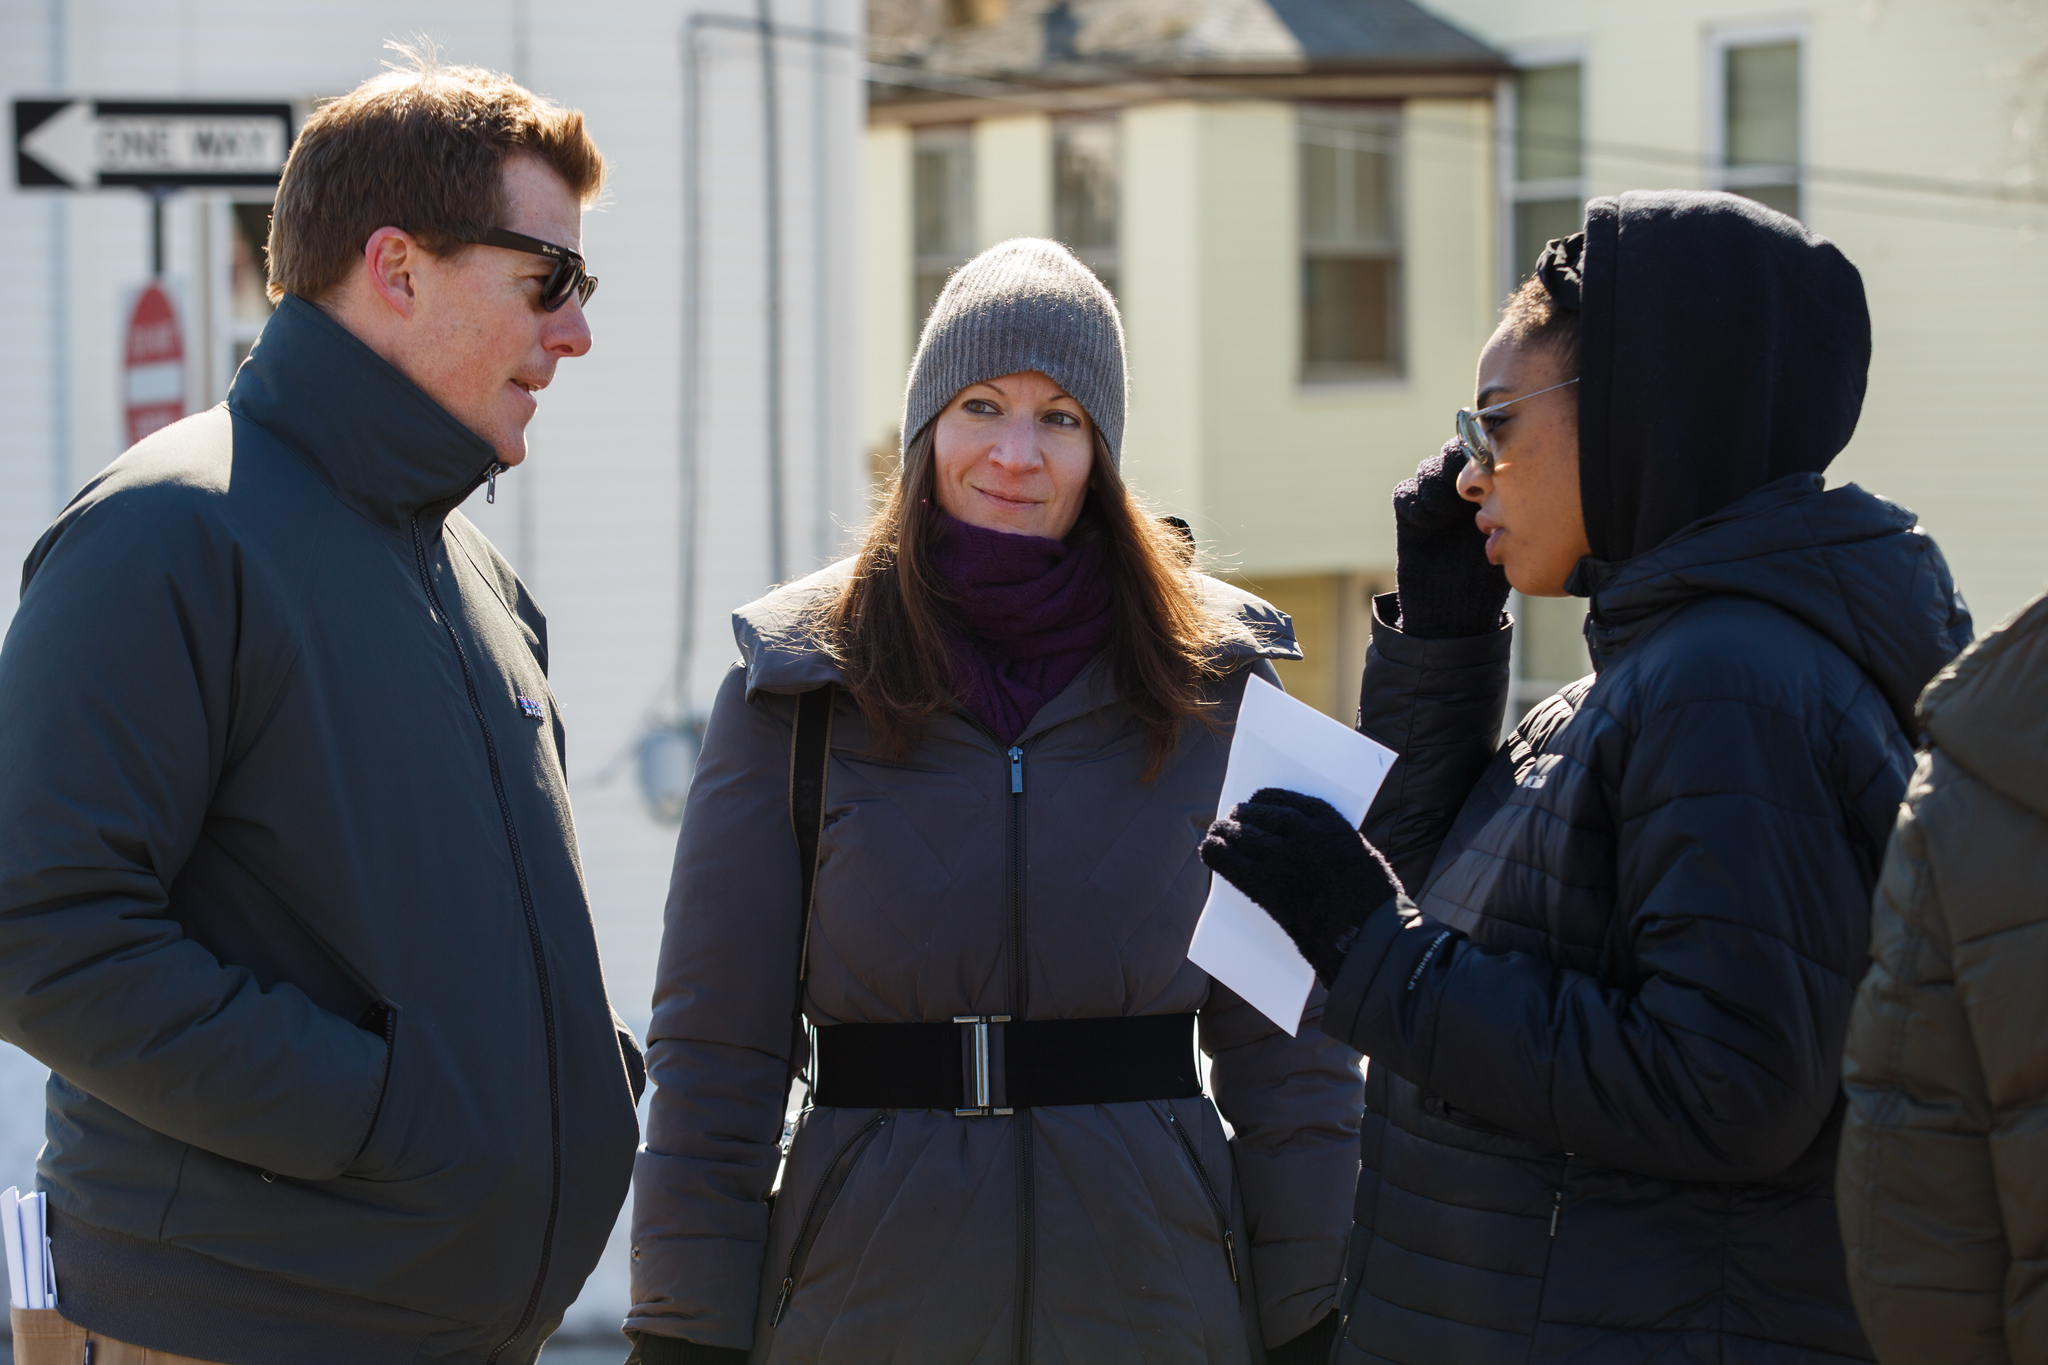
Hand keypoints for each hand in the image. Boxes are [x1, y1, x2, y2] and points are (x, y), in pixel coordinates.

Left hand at [1199, 789, 1404, 983]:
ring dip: (1224, 832)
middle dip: (1240, 816)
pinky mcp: (1268, 887)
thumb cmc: (1370, 900)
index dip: (1264, 800)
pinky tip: (1209, 851)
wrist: (1368, 934)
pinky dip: (1217, 854)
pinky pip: (1232, 864)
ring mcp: (1283, 859)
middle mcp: (1301, 834)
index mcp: (1327, 822)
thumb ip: (1330, 845)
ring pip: (1242, 836)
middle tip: (1229, 820)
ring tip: (1215, 833)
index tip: (1254, 801)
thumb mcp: (1358, 855)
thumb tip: (1303, 847)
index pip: (1285, 799)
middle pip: (1258, 815)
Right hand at [1393, 441, 1509, 638]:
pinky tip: (1425, 522)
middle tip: (1462, 485)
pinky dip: (1413, 501)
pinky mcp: (1410, 519)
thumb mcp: (1505, 545)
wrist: (1449, 616)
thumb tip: (1505, 478)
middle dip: (1455, 462)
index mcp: (1490, 495)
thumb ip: (1503, 511)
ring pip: (1427, 469)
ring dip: (1434, 482)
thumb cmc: (1485, 585)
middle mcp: (1462, 495)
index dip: (1481, 452)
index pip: (1484, 453)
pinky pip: (1405, 493)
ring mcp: (1434, 505)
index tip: (1486, 467)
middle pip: (1451, 453)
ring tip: (1441, 511)